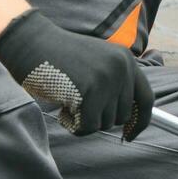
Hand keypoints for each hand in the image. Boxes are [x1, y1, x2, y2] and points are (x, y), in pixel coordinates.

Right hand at [0, 9, 152, 139]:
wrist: (31, 43)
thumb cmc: (59, 58)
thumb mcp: (96, 64)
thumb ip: (114, 84)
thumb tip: (129, 121)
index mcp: (126, 60)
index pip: (146, 98)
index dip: (140, 121)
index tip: (130, 135)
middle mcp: (121, 68)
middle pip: (122, 116)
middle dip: (100, 117)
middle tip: (78, 103)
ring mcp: (107, 79)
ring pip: (105, 123)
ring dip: (85, 120)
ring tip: (69, 99)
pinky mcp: (89, 92)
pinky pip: (88, 127)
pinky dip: (73, 125)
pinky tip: (62, 108)